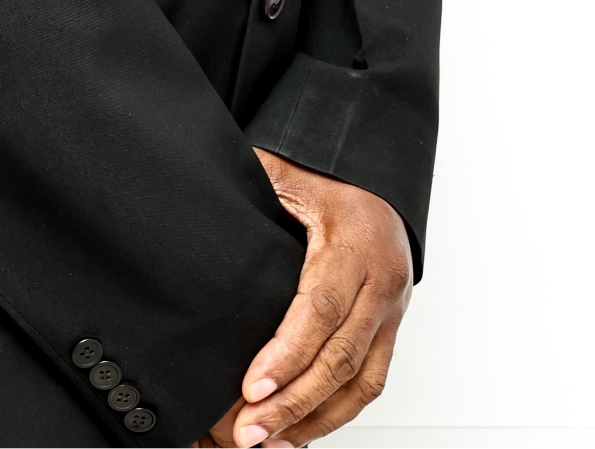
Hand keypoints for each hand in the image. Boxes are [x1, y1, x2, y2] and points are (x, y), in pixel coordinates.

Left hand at [204, 152, 412, 445]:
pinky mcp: (391, 331)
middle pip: (340, 356)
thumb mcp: (289, 173)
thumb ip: (254, 184)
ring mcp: (390, 311)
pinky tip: (300, 430)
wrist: (379, 183)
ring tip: (269, 441)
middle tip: (250, 429)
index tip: (252, 386)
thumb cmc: (330, 178)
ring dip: (314, 418)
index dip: (287, 353)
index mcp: (355, 243)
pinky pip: (370, 383)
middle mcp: (380, 282)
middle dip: (293, 401)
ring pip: (360, 381)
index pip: (320, 308)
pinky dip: (336, 414)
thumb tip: (203, 191)